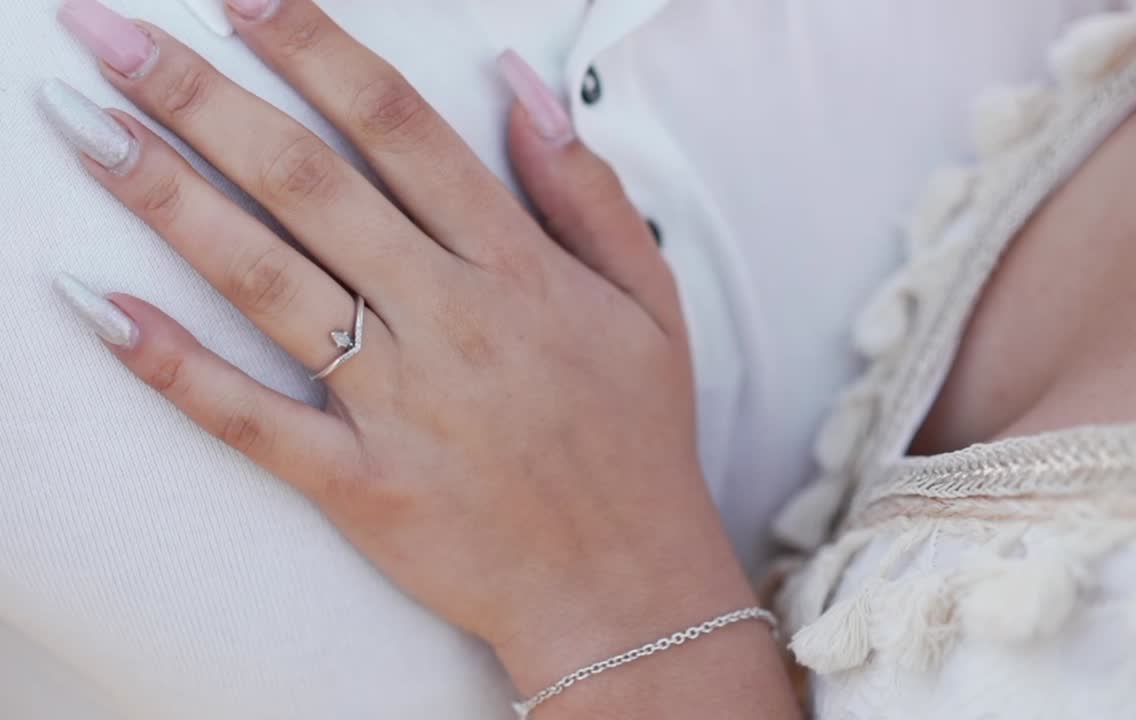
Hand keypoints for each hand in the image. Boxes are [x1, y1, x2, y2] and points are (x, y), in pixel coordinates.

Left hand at [47, 0, 774, 696]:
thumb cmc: (636, 441)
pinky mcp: (359, 482)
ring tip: (86, 126)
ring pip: (263, 279)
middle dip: (199, 95)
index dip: (315, 51)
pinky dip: (173, 367)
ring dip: (165, 197)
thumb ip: (587, 190)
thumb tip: (523, 86)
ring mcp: (397, 404)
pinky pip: (250, 419)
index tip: (246, 1)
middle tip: (108, 34)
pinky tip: (99, 307)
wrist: (624, 586)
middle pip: (305, 182)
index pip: (399, 129)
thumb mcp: (649, 302)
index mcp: (516, 268)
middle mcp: (447, 319)